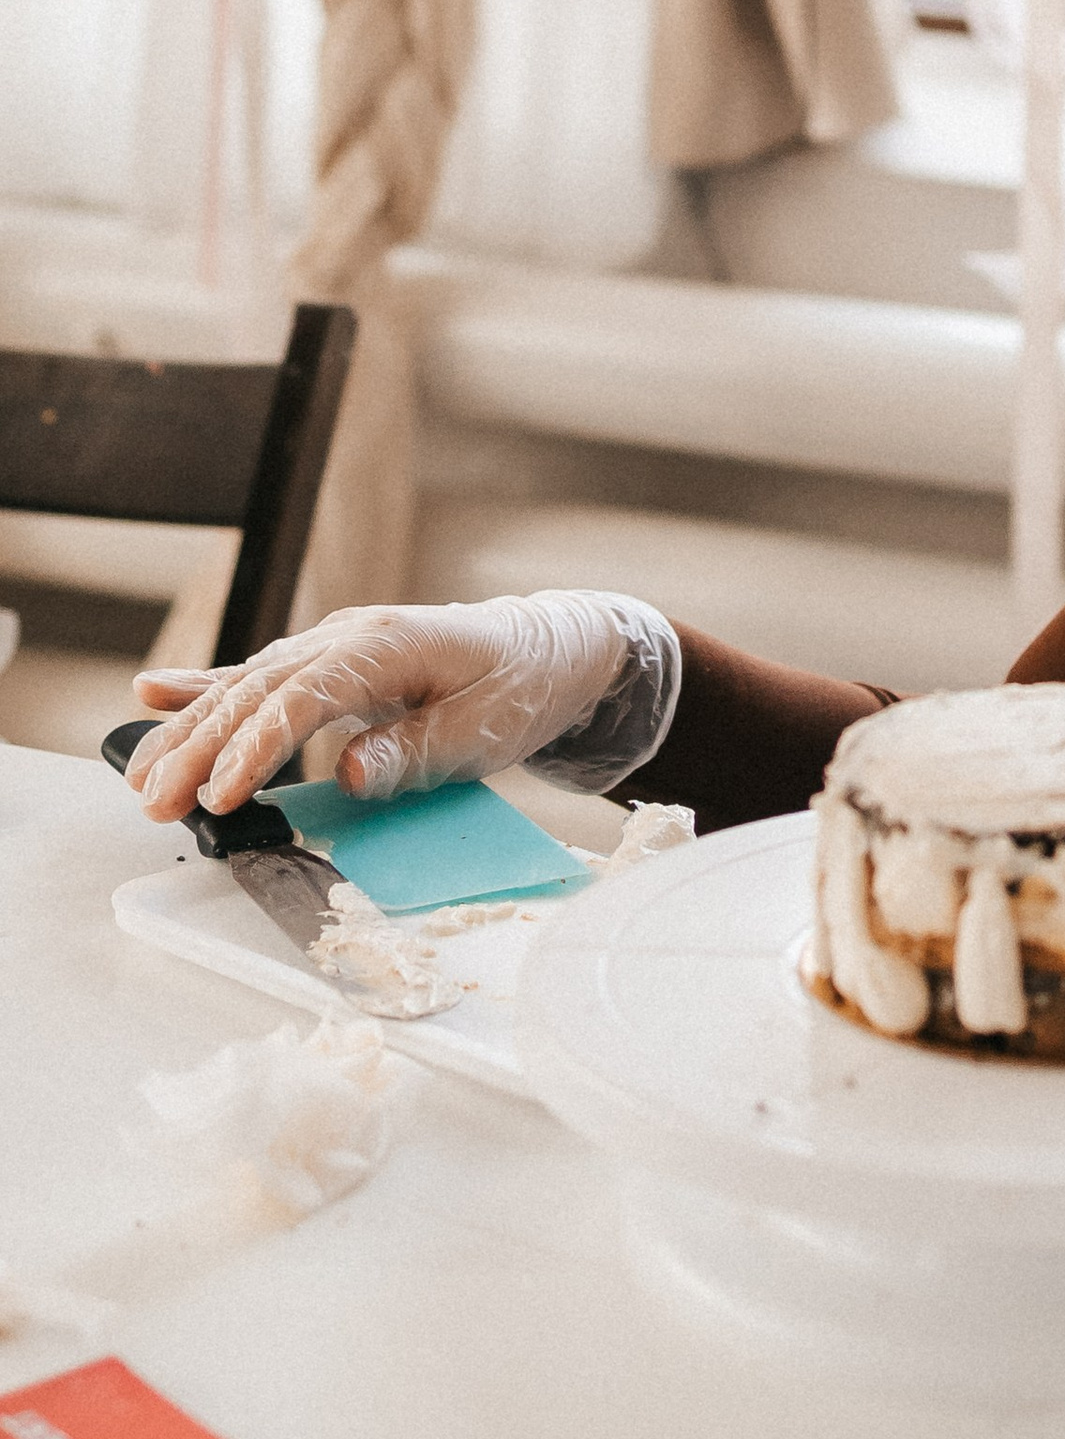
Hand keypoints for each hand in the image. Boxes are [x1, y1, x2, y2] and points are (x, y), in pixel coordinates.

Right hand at [124, 590, 675, 819]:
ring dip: (191, 729)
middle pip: (258, 691)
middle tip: (156, 802)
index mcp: (388, 645)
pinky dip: (206, 687)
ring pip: (246, 685)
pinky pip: (259, 676)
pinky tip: (153, 696)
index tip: (218, 796)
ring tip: (141, 777)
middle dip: (200, 748)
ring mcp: (334, 644)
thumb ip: (414, 751)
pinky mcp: (330, 661)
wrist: (549, 647)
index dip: (256, 749)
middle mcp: (348, 636)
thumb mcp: (483, 729)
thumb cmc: (520, 687)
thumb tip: (348, 773)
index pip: (303, 698)